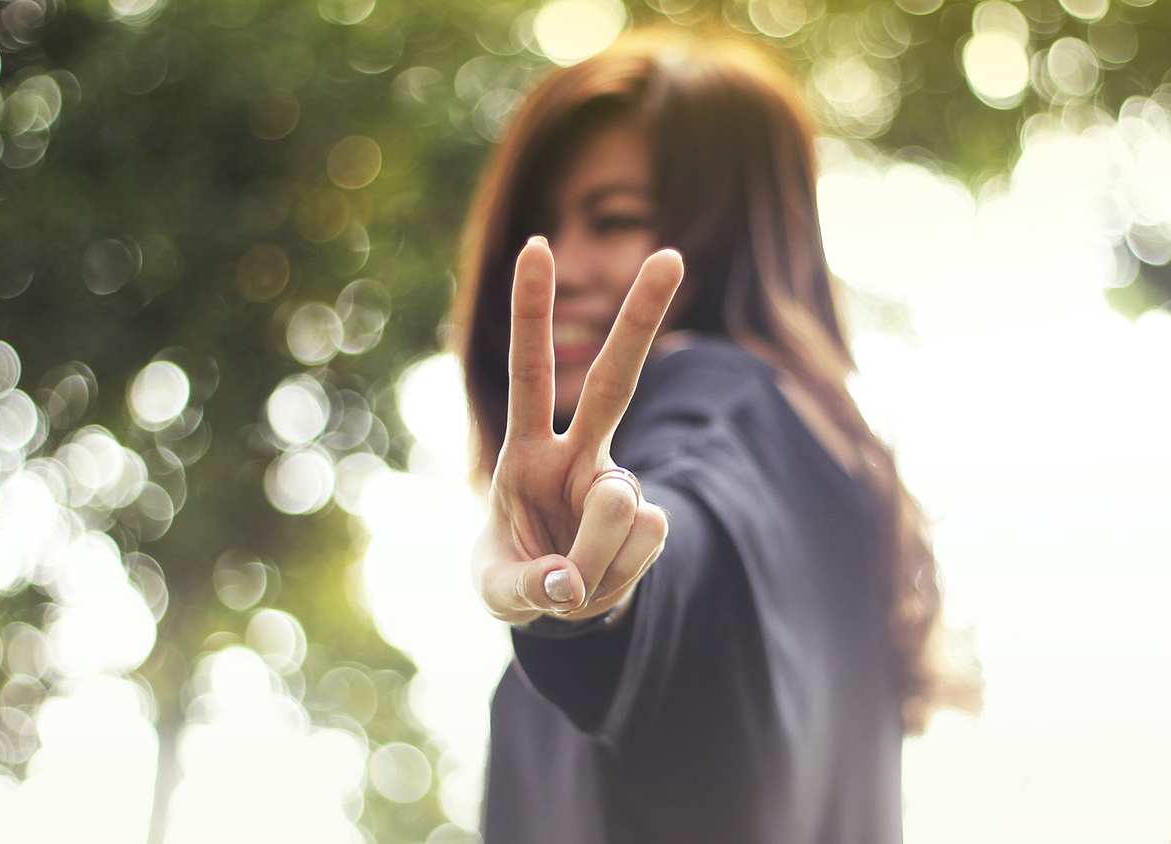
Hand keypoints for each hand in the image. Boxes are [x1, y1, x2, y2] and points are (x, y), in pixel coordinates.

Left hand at [472, 236, 682, 624]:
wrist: (563, 606)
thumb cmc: (519, 577)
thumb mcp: (500, 590)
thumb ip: (528, 586)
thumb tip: (572, 582)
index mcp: (528, 451)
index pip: (531, 373)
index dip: (532, 313)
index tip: (536, 245)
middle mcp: (580, 454)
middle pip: (615, 380)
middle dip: (641, 318)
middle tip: (670, 255)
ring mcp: (620, 485)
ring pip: (618, 502)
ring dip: (592, 554)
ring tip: (571, 580)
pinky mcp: (651, 520)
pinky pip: (642, 542)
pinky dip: (615, 575)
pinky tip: (599, 580)